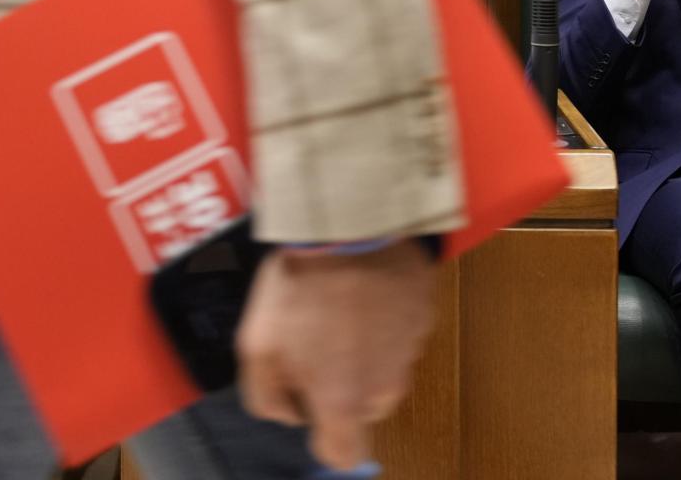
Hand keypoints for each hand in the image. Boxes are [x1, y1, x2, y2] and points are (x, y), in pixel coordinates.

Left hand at [237, 241, 437, 469]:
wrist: (348, 226)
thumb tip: (288, 411)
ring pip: (385, 366)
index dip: (327, 439)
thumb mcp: (257, 347)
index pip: (346, 455)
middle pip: (366, 408)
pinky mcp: (424, 312)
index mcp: (344, 401)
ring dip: (364, 348)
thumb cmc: (299, 288)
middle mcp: (385, 385)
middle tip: (316, 342)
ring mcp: (412, 347)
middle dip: (343, 385)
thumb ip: (266, 397)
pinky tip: (359, 287)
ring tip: (336, 307)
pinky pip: (401, 328)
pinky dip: (383, 316)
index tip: (310, 407)